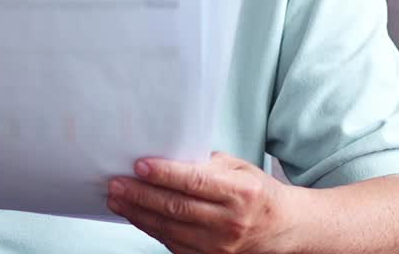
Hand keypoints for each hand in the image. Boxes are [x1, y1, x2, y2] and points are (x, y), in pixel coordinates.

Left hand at [107, 151, 296, 253]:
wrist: (282, 228)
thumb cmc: (258, 193)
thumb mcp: (239, 169)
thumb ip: (206, 163)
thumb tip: (167, 155)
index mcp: (241, 193)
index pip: (195, 182)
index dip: (164, 174)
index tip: (139, 166)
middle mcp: (230, 222)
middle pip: (176, 207)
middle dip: (141, 194)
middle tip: (116, 183)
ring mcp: (219, 245)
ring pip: (169, 228)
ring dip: (138, 213)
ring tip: (117, 198)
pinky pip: (172, 243)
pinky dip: (150, 228)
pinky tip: (136, 215)